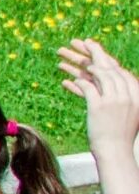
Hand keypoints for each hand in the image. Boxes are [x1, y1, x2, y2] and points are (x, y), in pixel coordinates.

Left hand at [63, 39, 138, 153]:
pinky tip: (66, 80)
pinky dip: (77, 82)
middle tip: (75, 41)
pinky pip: (87, 87)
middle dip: (90, 52)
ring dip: (78, 63)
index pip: (119, 70)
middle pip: (107, 67)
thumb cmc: (119, 135)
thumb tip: (106, 86)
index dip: (104, 57)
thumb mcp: (125, 113)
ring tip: (62, 56)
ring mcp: (114, 100)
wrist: (116, 152)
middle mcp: (127, 94)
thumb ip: (118, 97)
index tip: (91, 46)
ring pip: (97, 74)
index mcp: (136, 94)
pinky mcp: (100, 106)